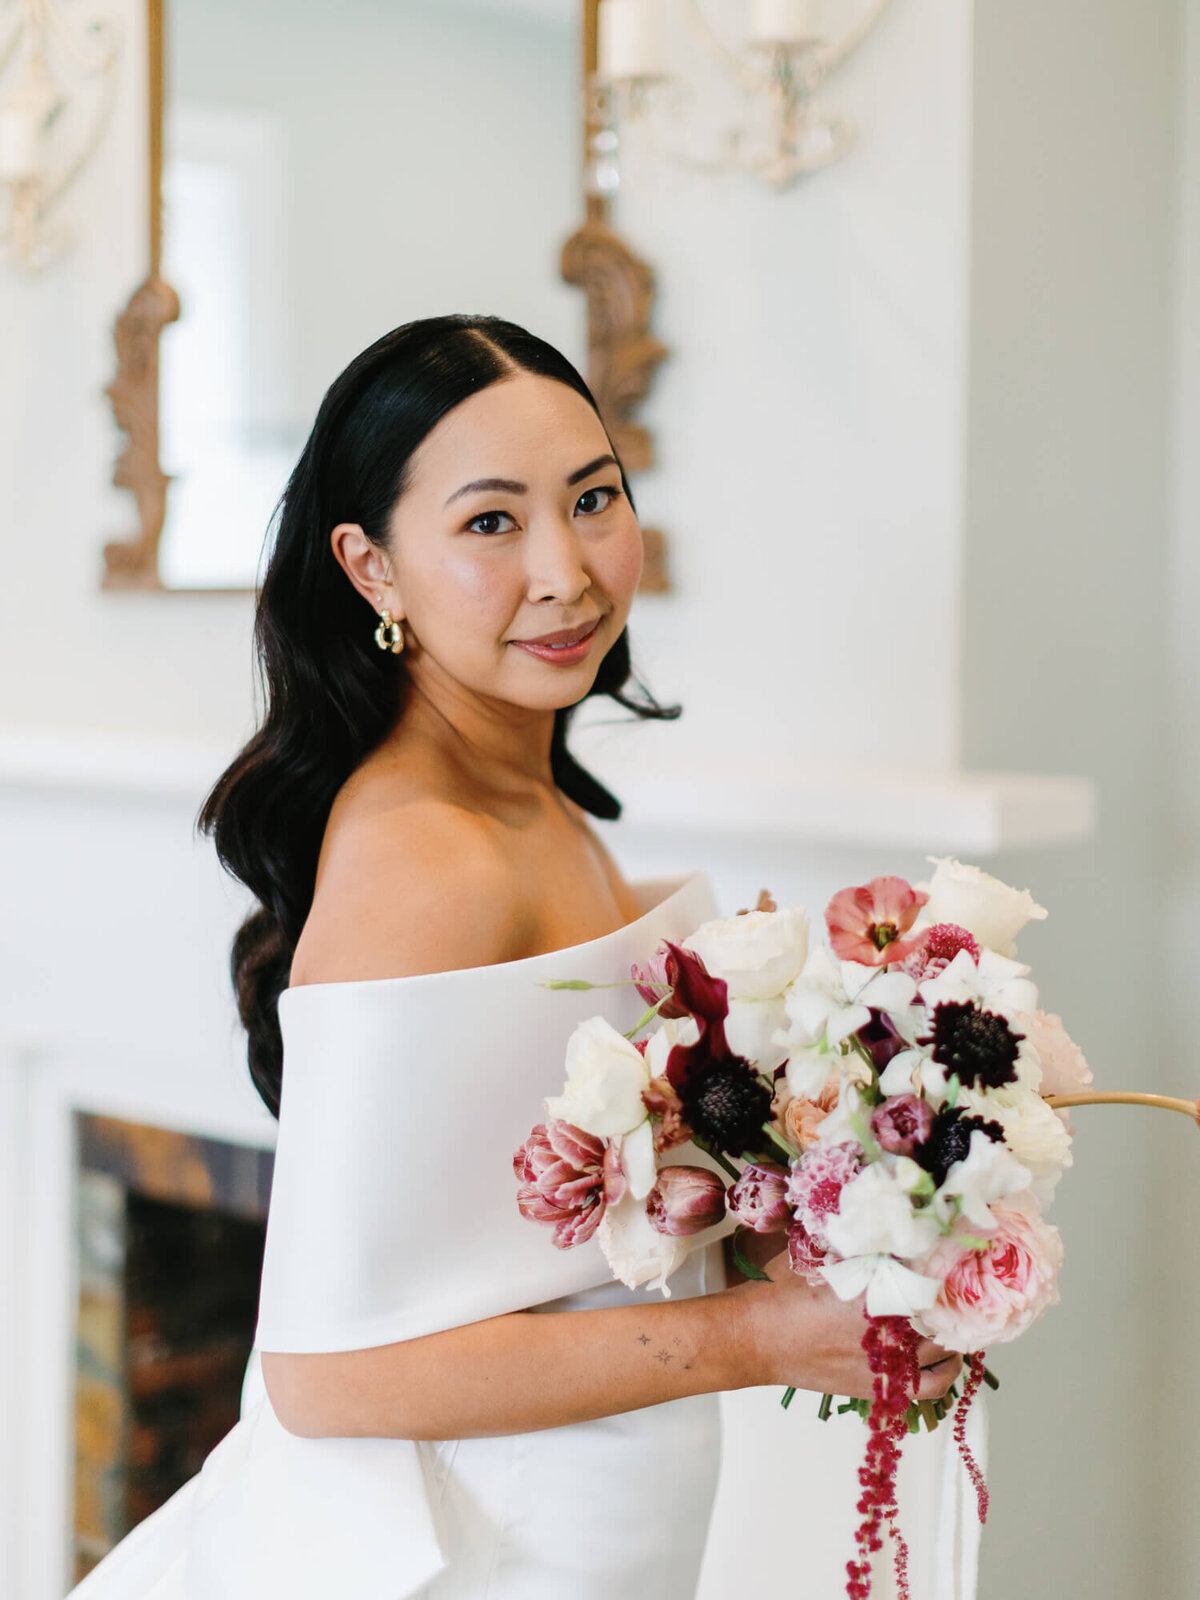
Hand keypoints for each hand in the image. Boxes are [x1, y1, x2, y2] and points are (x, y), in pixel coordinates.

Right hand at [726, 1243, 963, 1401]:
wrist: (758, 1338)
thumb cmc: (783, 1292)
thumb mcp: (817, 1251)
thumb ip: (855, 1240)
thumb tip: (883, 1218)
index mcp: (879, 1288)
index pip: (934, 1273)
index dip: (948, 1259)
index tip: (952, 1249)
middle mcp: (893, 1328)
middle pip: (946, 1310)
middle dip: (951, 1294)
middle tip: (953, 1279)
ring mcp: (892, 1361)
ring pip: (947, 1347)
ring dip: (952, 1330)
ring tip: (949, 1315)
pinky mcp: (884, 1385)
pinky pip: (933, 1385)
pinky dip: (946, 1371)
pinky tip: (943, 1355)